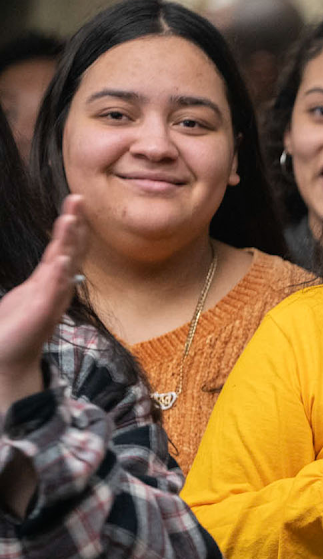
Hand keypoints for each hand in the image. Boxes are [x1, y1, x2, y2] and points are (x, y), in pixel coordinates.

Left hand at [0, 195, 86, 415]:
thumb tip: (57, 264)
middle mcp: (56, 287)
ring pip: (64, 264)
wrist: (8, 360)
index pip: (65, 247)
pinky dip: (60, 273)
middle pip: (70, 249)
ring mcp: (52, 299)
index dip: (71, 225)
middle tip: (78, 198)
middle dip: (75, 224)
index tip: (75, 201)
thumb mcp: (27, 295)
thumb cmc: (16, 329)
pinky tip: (63, 259)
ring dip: (69, 242)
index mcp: (49, 280)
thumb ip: (42, 281)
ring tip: (70, 219)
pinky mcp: (43, 313)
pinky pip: (54, 289)